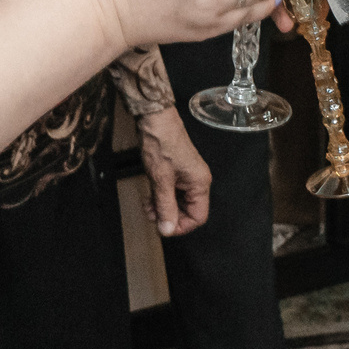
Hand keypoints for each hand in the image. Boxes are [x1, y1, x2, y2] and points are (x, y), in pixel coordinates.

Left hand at [138, 107, 212, 236]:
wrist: (154, 120)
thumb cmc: (161, 144)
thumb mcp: (161, 180)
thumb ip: (165, 206)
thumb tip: (167, 229)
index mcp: (200, 183)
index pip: (198, 217)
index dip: (181, 226)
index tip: (164, 227)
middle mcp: (197, 181)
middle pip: (188, 212)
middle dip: (169, 217)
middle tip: (152, 215)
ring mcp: (186, 177)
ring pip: (178, 203)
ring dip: (162, 208)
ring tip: (148, 207)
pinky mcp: (176, 173)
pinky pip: (171, 193)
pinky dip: (160, 199)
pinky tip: (149, 199)